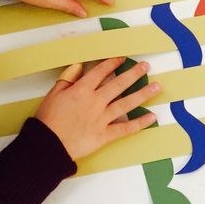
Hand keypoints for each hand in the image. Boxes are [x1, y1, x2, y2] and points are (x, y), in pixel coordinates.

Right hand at [35, 58, 160, 160]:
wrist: (47, 145)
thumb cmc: (48, 120)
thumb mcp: (53, 94)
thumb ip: (68, 79)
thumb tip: (79, 66)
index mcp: (82, 90)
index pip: (101, 72)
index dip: (113, 63)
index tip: (123, 58)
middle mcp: (95, 101)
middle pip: (118, 84)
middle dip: (133, 74)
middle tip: (146, 66)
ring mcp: (102, 118)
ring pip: (126, 103)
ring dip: (142, 94)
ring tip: (156, 87)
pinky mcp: (104, 135)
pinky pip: (125, 128)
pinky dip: (139, 123)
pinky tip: (151, 117)